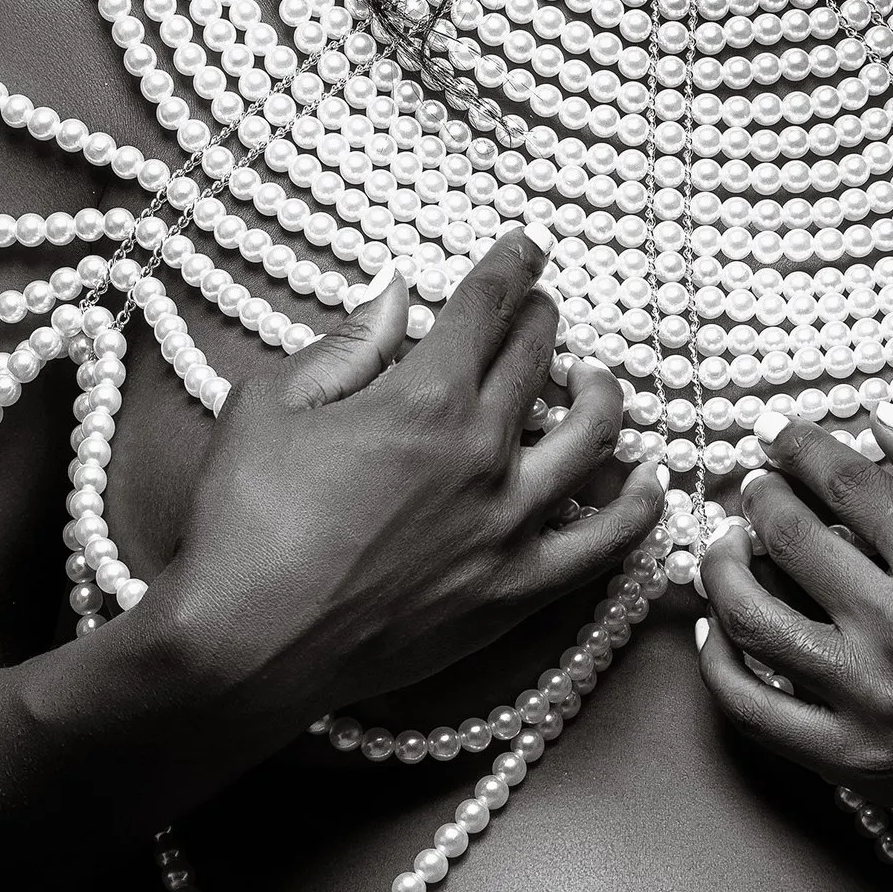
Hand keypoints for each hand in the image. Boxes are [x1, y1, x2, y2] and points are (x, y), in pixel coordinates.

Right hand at [152, 230, 660, 731]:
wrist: (247, 645)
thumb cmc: (244, 523)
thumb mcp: (271, 405)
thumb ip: (346, 345)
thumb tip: (394, 295)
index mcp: (424, 396)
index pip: (486, 307)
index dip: (510, 266)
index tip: (526, 246)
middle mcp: (483, 452)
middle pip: (538, 361)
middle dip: (542, 320)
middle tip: (540, 308)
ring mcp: (509, 524)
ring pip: (592, 439)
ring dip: (600, 395)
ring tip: (595, 381)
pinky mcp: (517, 591)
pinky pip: (606, 543)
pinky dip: (637, 506)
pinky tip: (649, 480)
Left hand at [694, 408, 892, 876]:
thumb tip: (887, 423)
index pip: (845, 484)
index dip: (801, 447)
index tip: (778, 432)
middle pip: (787, 540)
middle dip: (758, 497)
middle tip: (755, 484)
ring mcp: (866, 700)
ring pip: (751, 619)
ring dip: (723, 568)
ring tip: (726, 544)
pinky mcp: (853, 761)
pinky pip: (754, 711)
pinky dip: (720, 666)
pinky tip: (719, 633)